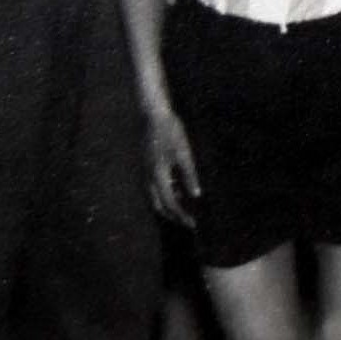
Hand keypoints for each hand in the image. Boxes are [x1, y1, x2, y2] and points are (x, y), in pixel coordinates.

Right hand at [143, 106, 199, 227]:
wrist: (152, 115)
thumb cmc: (171, 132)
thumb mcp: (184, 153)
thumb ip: (189, 174)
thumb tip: (196, 195)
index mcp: (158, 175)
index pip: (170, 203)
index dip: (182, 215)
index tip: (193, 224)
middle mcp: (148, 177)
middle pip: (158, 204)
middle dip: (173, 215)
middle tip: (187, 221)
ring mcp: (145, 171)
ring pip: (154, 197)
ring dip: (167, 205)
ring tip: (183, 208)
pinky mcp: (146, 165)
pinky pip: (152, 186)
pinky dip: (163, 193)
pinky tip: (176, 189)